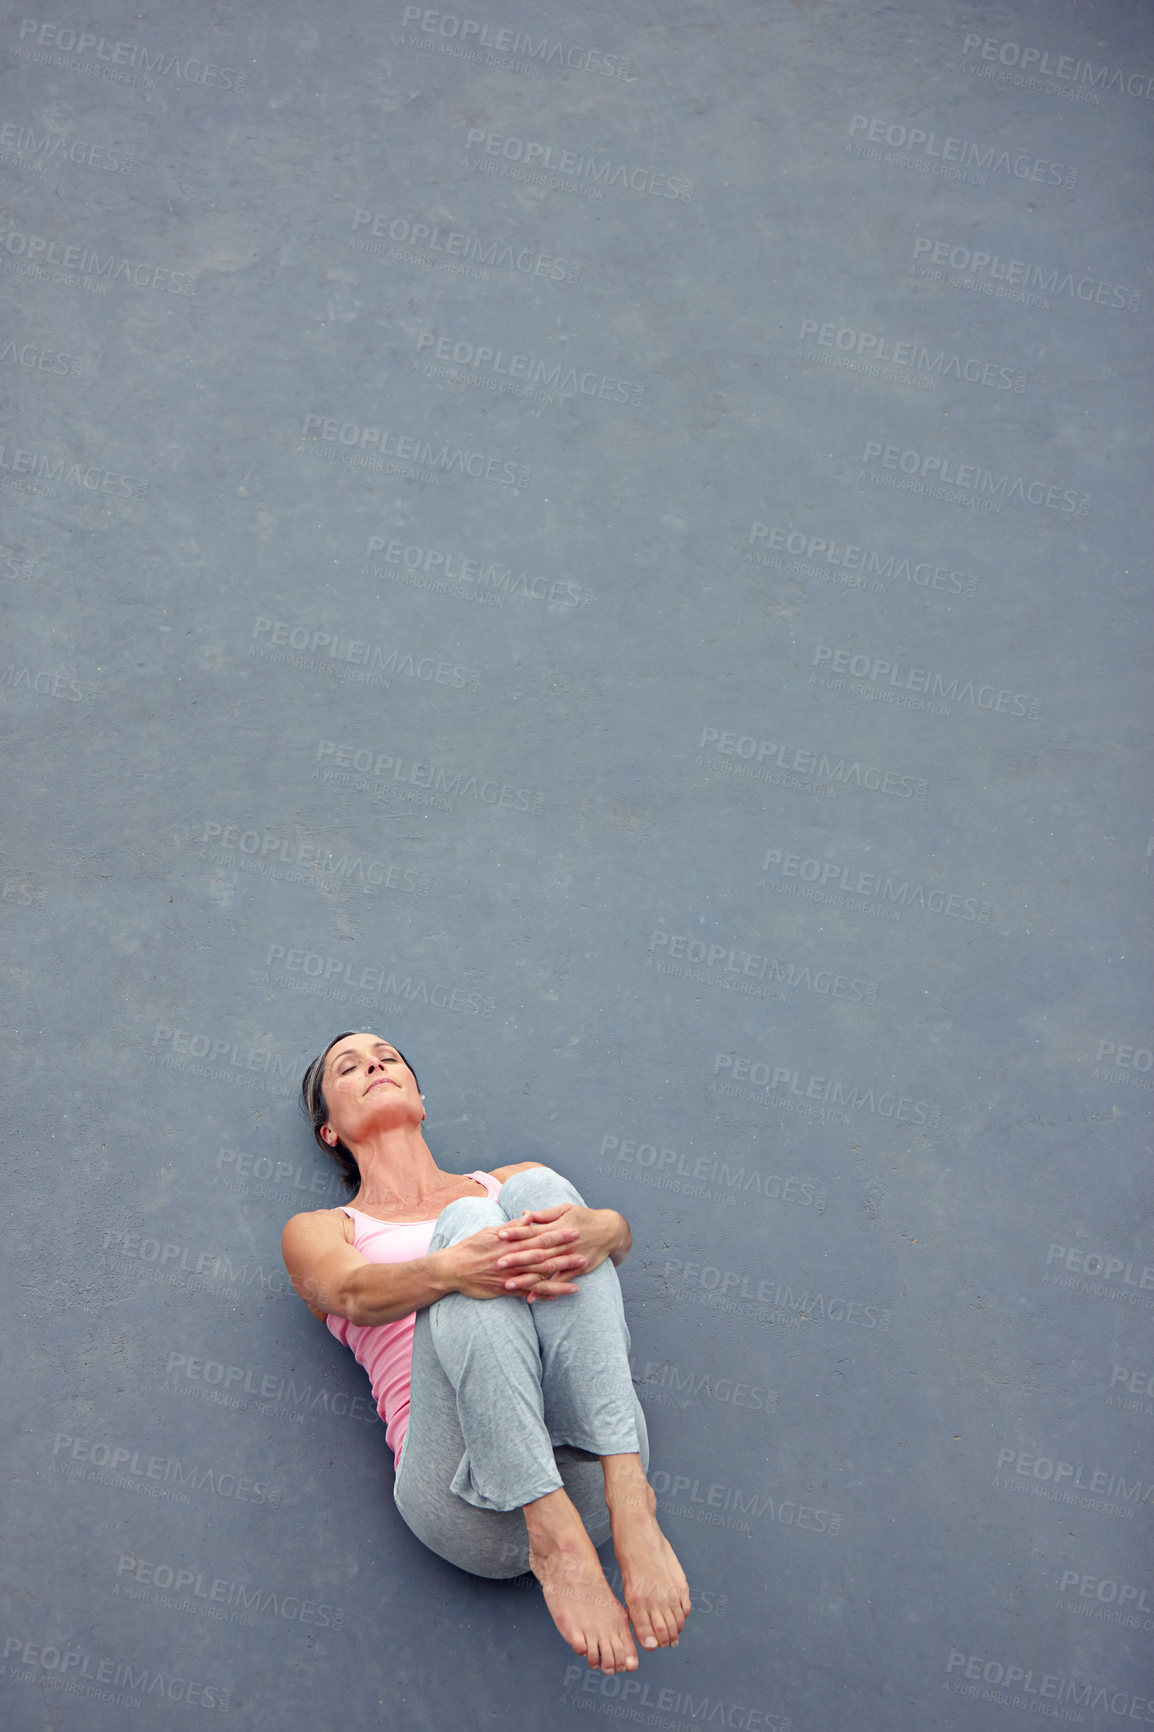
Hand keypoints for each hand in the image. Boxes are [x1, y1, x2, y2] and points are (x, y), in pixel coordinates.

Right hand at [439, 1221, 585, 1302]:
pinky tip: (557, 1296)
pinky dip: (542, 1295)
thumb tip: (530, 1216)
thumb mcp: (491, 1231)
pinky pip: (527, 1293)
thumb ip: (513, 1226)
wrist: (451, 1269)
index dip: (558, 1235)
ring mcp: (510, 1276)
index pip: (540, 1237)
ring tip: (577, 1281)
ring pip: (539, 1278)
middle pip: (543, 1257)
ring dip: (559, 1279)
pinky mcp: (505, 1290)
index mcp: (511, 1243)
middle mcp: (513, 1259)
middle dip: (564, 1256)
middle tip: (584, 1254)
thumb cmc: (470, 1247)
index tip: (574, 1231)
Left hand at [494, 1205, 621, 1299]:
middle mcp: (563, 1243)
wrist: (611, 1230)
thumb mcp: (566, 1210)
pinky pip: (560, 1281)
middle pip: (537, 1251)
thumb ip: (544, 1214)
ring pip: (546, 1269)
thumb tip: (524, 1214)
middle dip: (517, 1257)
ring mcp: (571, 1257)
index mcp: (558, 1226)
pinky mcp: (578, 1269)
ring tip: (509, 1284)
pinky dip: (546, 1289)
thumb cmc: (585, 1217)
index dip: (516, 1232)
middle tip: (498, 1263)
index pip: (533, 1230)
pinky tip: (532, 1297)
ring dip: (527, 1278)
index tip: (500, 1235)